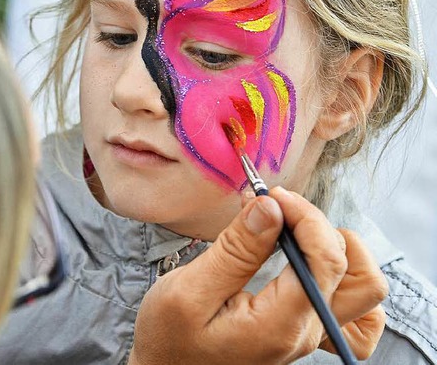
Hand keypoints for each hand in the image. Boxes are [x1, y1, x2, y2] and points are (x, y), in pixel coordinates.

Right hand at [128, 187, 387, 364]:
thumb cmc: (170, 337)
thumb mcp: (190, 290)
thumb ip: (235, 249)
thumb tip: (270, 207)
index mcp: (280, 324)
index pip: (327, 261)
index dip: (307, 218)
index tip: (274, 196)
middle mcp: (304, 332)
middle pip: (355, 273)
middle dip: (321, 227)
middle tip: (280, 210)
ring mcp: (308, 335)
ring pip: (364, 291)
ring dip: (341, 250)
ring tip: (299, 232)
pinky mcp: (301, 331)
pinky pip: (355, 313)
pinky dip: (345, 280)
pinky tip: (313, 263)